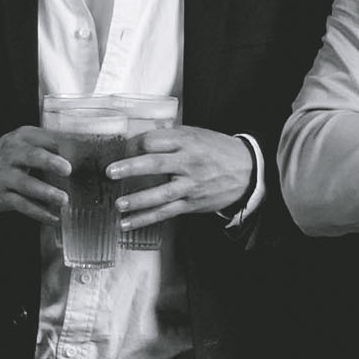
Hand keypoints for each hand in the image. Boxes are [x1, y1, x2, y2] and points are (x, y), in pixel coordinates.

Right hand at [0, 127, 70, 225]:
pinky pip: (23, 205)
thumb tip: (81, 152)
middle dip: (50, 162)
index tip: (79, 151)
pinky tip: (54, 218)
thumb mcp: (22, 142)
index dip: (62, 144)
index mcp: (21, 137)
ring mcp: (5, 176)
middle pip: (31, 156)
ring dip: (46, 192)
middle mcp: (11, 154)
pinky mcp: (3, 196)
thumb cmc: (8, 156)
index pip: (43, 137)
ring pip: (26, 184)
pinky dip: (39, 213)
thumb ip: (48, 145)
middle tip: (67, 169)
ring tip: (63, 199)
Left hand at [110, 127, 254, 229]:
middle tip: (111, 172)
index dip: (134, 144)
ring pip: (161, 193)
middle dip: (131, 168)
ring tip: (119, 204)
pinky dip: (146, 219)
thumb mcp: (197, 135)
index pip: (154, 140)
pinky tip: (128, 223)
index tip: (121, 148)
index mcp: (187, 141)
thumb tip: (140, 138)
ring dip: (138, 200)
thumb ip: (171, 137)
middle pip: (156, 164)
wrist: (248, 170)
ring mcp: (190, 185)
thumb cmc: (218, 150)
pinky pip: (165, 212)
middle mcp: (188, 162)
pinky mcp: (191, 203)